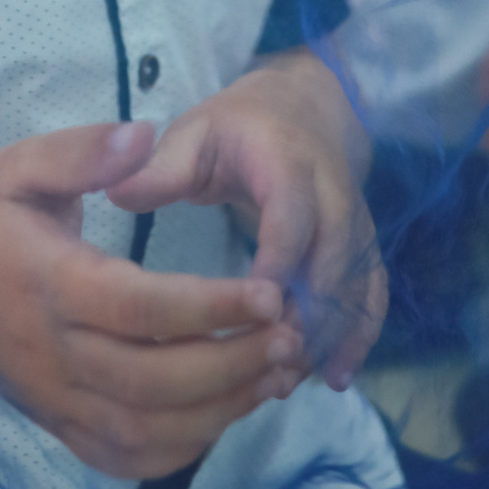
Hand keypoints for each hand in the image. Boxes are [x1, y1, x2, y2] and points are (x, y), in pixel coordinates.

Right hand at [0, 121, 305, 479]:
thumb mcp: (18, 165)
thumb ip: (81, 151)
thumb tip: (144, 135)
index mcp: (49, 281)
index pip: (139, 308)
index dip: (210, 307)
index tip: (270, 294)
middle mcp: (51, 351)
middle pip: (152, 381)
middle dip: (232, 366)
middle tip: (291, 337)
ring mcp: (53, 398)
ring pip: (143, 429)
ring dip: (220, 412)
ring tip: (276, 374)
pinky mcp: (56, 423)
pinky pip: (122, 456)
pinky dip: (181, 448)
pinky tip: (227, 413)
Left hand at [104, 53, 385, 390]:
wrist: (303, 107)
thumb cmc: (237, 127)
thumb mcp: (195, 133)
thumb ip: (161, 167)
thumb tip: (115, 194)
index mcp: (289, 163)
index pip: (292, 217)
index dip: (279, 262)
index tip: (256, 308)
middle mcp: (334, 194)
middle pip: (333, 259)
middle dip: (307, 313)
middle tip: (267, 364)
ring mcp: (355, 222)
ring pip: (355, 283)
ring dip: (328, 334)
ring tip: (288, 381)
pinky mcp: (362, 246)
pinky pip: (373, 293)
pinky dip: (360, 335)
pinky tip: (336, 377)